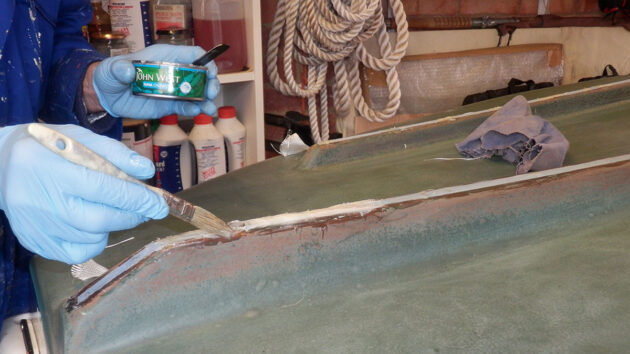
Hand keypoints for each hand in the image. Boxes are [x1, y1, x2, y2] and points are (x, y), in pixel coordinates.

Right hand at [0, 124, 168, 263]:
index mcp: (55, 170)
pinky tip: (91, 224)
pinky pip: (77, 254)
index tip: (160, 205)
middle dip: (131, 216)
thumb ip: (115, 153)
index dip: (138, 200)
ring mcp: (37, 226)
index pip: (105, 190)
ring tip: (110, 209)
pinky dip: (94, 242)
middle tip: (144, 209)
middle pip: (100, 220)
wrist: (0, 165)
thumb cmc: (47, 149)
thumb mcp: (80, 138)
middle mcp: (43, 202)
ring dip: (113, 226)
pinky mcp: (35, 242)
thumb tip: (146, 171)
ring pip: (91, 239)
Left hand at [92, 44, 219, 118]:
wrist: (107, 96)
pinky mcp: (170, 105)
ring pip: (198, 92)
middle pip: (201, 74)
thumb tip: (128, 71)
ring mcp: (173, 89)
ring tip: (209, 108)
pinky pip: (187, 107)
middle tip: (210, 93)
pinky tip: (196, 113)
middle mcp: (174, 72)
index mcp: (165, 57)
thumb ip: (120, 68)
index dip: (205, 61)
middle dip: (210, 82)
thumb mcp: (113, 68)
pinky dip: (194, 110)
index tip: (210, 72)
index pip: (192, 54)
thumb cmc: (112, 74)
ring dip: (207, 100)